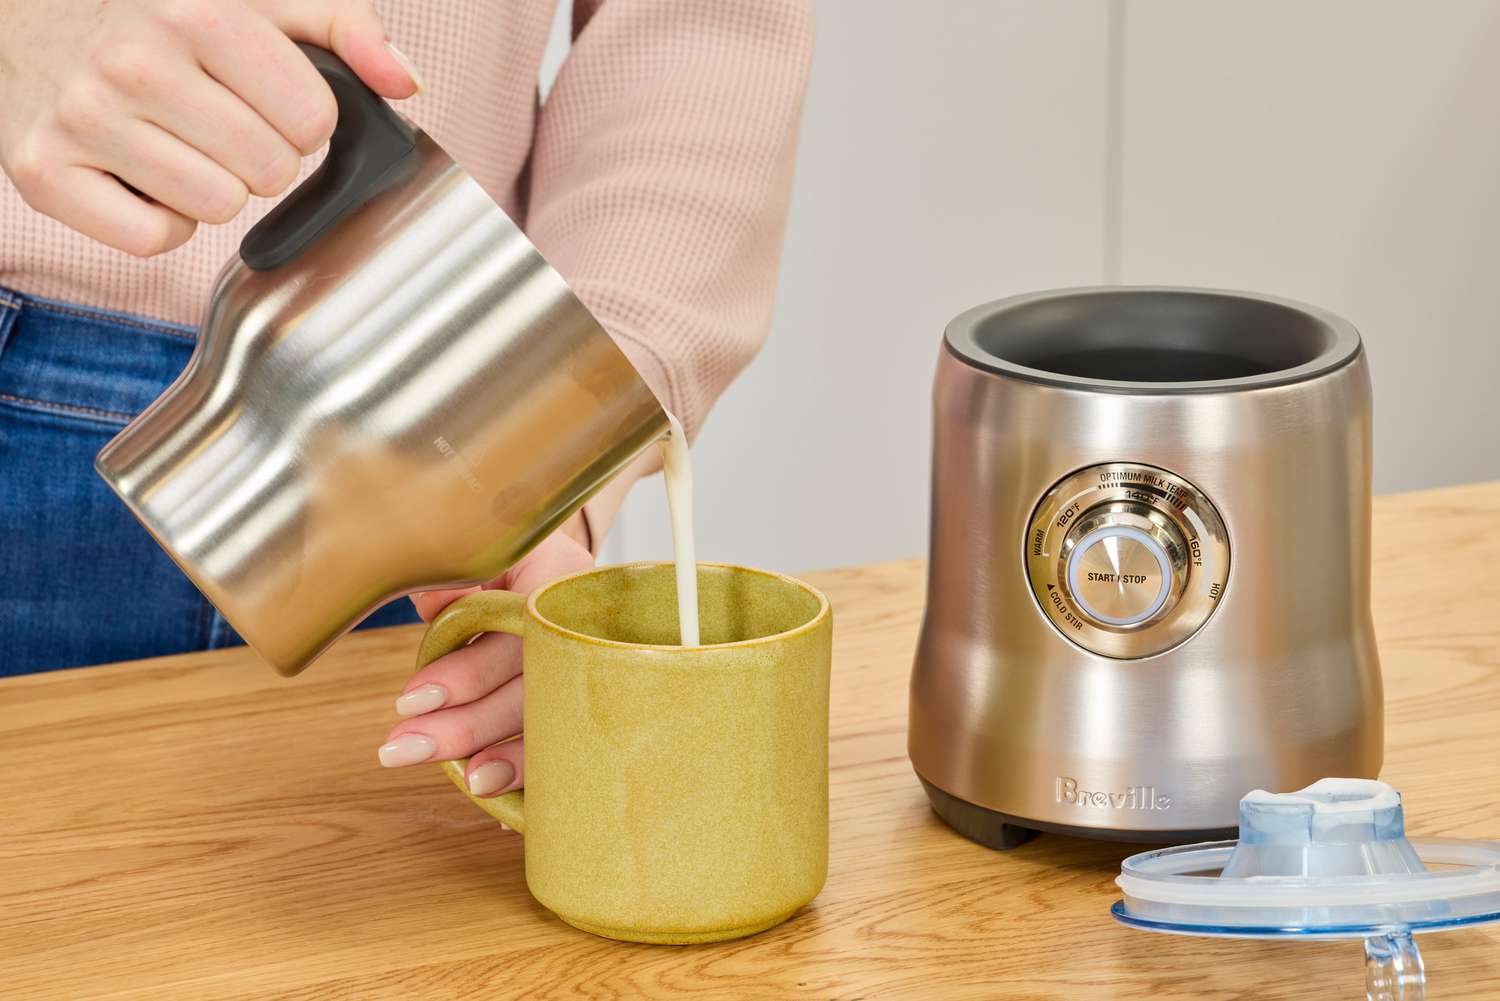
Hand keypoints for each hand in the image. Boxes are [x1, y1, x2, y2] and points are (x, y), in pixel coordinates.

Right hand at [0, 0, 420, 255]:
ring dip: (211, 188)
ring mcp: (81, 117)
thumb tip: (406, 82)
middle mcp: (133, 61)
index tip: (271, 100)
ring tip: (179, 142)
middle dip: (261, 156)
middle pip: (269, 172)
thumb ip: (346, 29)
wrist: (31, 19)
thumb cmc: (165, 17)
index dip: (306, 119)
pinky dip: (158, 220)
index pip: (313, 121)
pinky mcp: (42, 171)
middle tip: (221, 122)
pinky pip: (150, 240)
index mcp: (198, 12)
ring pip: (215, 208)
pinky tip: (142, 174)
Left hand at [377, 515, 594, 799]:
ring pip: (554, 726)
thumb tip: (431, 600)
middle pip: (531, 690)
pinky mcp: (594, 706)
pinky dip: (538, 776)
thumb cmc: (513, 561)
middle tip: (402, 749)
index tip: (412, 700)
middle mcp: (587, 628)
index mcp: (560, 580)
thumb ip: (457, 575)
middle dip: (467, 727)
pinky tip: (509, 811)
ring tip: (462, 783)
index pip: (514, 636)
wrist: (563, 569)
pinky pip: (569, 747)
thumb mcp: (486, 553)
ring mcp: (599, 670)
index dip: (467, 674)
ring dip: (506, 762)